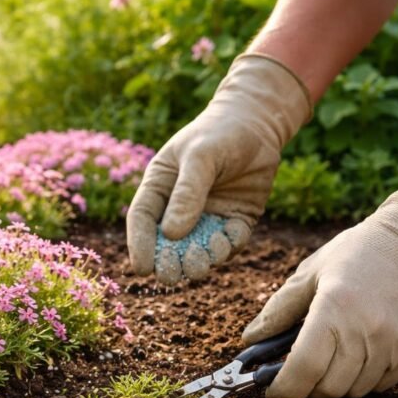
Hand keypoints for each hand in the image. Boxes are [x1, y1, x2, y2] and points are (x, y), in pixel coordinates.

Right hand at [127, 54, 310, 282]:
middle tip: (174, 273)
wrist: (258, 124)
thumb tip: (171, 234)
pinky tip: (233, 231)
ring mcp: (207, 217)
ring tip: (206, 256)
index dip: (139, 246)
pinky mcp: (233, 222)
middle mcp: (178, 208)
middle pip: (167, 244)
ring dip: (201, 260)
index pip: (142, 221)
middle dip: (170, 261)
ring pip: (198, 250)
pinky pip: (229, 244)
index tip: (143, 269)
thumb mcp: (200, 157)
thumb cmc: (219, 133)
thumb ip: (187, 193)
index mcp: (159, 188)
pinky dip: (230, 246)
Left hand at [243, 172, 397, 397]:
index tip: (273, 397)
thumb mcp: (309, 274)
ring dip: (334, 385)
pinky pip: (380, 386)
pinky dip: (361, 381)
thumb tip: (249, 339)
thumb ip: (277, 310)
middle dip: (306, 389)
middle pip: (328, 387)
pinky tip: (356, 356)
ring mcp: (395, 345)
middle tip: (297, 376)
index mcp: (334, 308)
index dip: (284, 390)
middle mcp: (367, 330)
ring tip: (328, 360)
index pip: (304, 368)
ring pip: (353, 391)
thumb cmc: (356, 254)